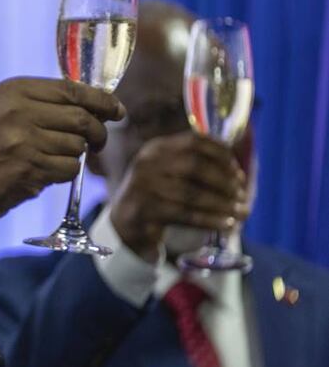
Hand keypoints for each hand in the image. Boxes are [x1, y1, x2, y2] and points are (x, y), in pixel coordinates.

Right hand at [0, 77, 123, 226]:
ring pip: (79, 145)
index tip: (116, 110)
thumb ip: (41, 104)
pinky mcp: (30, 168)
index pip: (72, 89)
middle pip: (82, 117)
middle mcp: (18, 110)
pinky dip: (64, 175)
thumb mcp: (2, 113)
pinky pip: (70, 169)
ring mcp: (24, 140)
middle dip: (97, 132)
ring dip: (75, 157)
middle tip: (97, 142)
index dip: (101, 101)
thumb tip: (96, 104)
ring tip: (50, 161)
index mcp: (12, 90)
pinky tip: (43, 175)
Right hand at [110, 132, 247, 261]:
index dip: (221, 154)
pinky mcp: (144, 211)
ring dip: (222, 204)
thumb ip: (195, 164)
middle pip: (195, 166)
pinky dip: (210, 220)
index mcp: (156, 148)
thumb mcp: (169, 171)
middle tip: (241, 195)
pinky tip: (226, 224)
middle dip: (225, 181)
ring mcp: (143, 187)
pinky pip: (185, 215)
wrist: (126, 222)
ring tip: (240, 212)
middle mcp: (147, 163)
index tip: (238, 171)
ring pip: (192, 194)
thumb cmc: (158, 195)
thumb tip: (239, 173)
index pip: (194, 141)